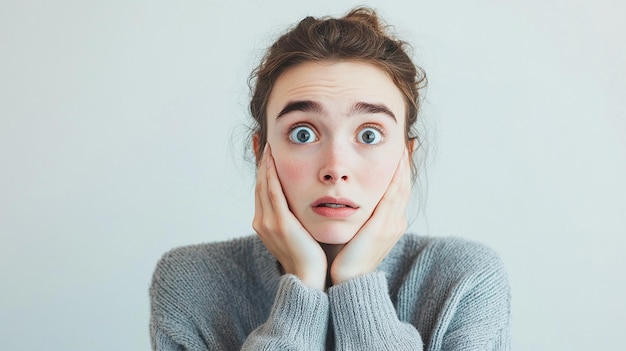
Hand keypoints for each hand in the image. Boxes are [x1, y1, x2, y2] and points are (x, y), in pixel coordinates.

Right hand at [252, 144, 327, 289]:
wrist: (309, 278)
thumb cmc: (309, 257)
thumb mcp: (298, 232)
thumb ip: (295, 216)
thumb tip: (301, 201)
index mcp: (264, 223)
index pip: (262, 190)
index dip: (262, 170)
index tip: (265, 151)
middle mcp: (261, 221)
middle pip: (259, 184)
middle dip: (260, 162)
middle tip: (262, 141)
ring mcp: (267, 222)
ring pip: (263, 185)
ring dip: (265, 163)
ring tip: (267, 144)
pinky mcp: (279, 222)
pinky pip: (272, 192)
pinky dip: (270, 174)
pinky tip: (272, 159)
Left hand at [330, 150, 411, 284]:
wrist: (347, 281)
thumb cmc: (345, 258)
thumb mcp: (355, 231)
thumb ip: (357, 216)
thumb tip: (348, 199)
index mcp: (390, 224)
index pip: (399, 191)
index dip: (400, 171)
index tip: (399, 152)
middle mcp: (395, 223)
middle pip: (404, 186)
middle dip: (405, 164)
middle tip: (406, 142)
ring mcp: (391, 225)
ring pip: (401, 188)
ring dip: (402, 166)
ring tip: (402, 146)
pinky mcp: (382, 227)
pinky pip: (392, 195)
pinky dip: (395, 177)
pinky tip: (394, 162)